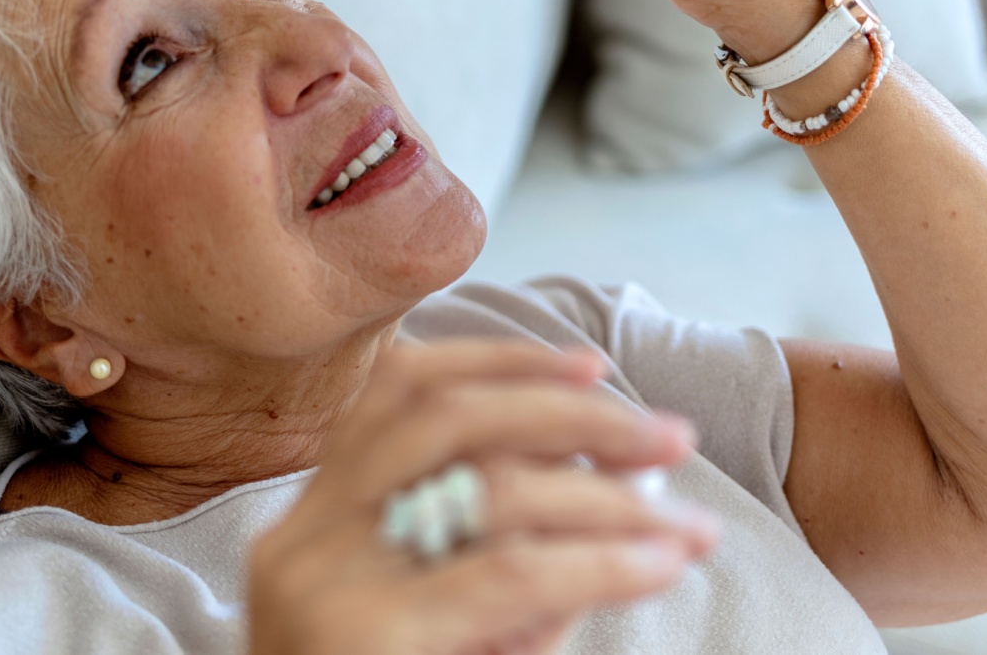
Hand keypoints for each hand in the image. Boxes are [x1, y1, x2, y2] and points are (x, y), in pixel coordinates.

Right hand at [246, 340, 717, 654]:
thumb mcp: (427, 632)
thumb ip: (491, 561)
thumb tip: (612, 488)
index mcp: (305, 523)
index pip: (396, 390)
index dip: (501, 360)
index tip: (590, 364)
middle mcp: (301, 541)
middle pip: (445, 415)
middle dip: (572, 411)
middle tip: (669, 434)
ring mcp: (323, 589)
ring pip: (489, 486)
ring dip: (606, 486)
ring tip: (686, 511)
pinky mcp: (365, 640)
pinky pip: (512, 573)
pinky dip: (603, 556)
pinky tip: (661, 557)